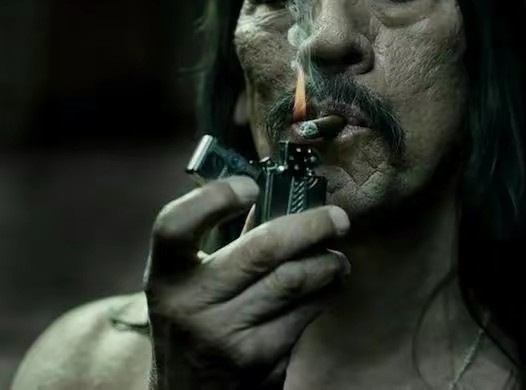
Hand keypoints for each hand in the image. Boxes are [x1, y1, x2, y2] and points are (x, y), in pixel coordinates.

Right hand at [144, 175, 350, 389]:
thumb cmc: (192, 325)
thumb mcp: (191, 284)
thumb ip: (225, 242)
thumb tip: (275, 200)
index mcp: (167, 276)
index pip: (175, 225)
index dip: (214, 198)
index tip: (251, 186)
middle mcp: (190, 305)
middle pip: (261, 250)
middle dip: (311, 226)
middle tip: (338, 219)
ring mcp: (224, 335)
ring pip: (293, 281)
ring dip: (327, 263)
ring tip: (338, 258)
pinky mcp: (257, 360)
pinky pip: (303, 314)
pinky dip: (324, 293)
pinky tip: (329, 286)